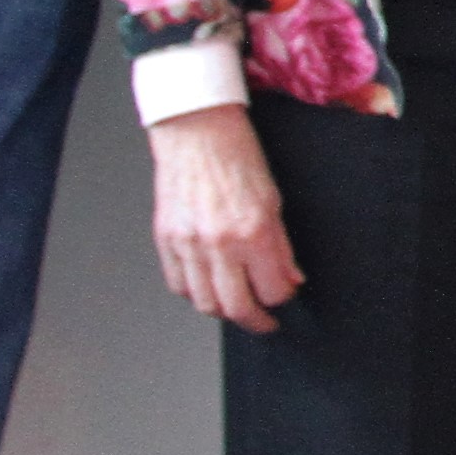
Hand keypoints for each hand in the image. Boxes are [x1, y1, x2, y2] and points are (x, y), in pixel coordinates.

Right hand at [150, 105, 302, 332]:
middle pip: (236, 307)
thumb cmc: (238, 157)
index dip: (281, 299)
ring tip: (237, 305)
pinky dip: (194, 293)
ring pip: (204, 302)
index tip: (284, 297)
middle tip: (264, 322)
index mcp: (253, 232)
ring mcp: (188, 244)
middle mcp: (219, 243)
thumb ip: (281, 247)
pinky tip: (208, 286)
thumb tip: (290, 279)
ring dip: (223, 311)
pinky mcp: (165, 240)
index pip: (272, 290)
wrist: (197, 132)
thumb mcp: (274, 201)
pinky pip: (178, 284)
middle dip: (256, 321)